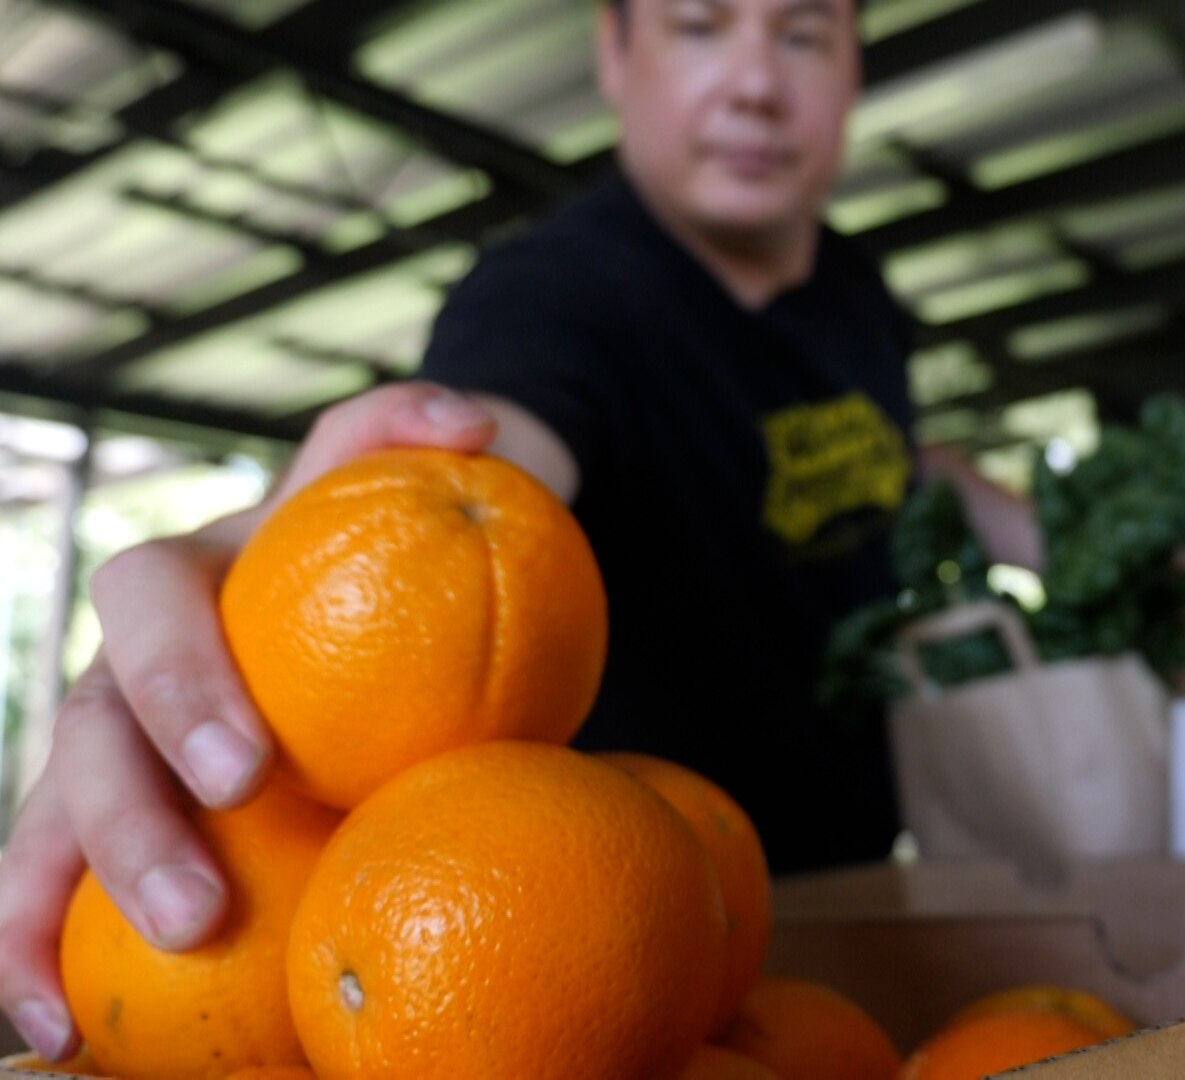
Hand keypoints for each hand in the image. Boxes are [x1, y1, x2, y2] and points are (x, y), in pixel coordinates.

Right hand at [0, 383, 495, 1060]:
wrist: (407, 601)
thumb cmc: (411, 543)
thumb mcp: (424, 481)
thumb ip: (415, 436)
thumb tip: (462, 420)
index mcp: (190, 576)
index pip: (150, 606)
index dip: (181, 685)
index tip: (245, 770)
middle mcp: (129, 663)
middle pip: (86, 734)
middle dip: (122, 827)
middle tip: (197, 911)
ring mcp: (116, 750)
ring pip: (45, 822)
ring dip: (45, 917)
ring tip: (75, 1020)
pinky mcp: (126, 826)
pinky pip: (58, 893)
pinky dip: (38, 959)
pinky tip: (61, 1042)